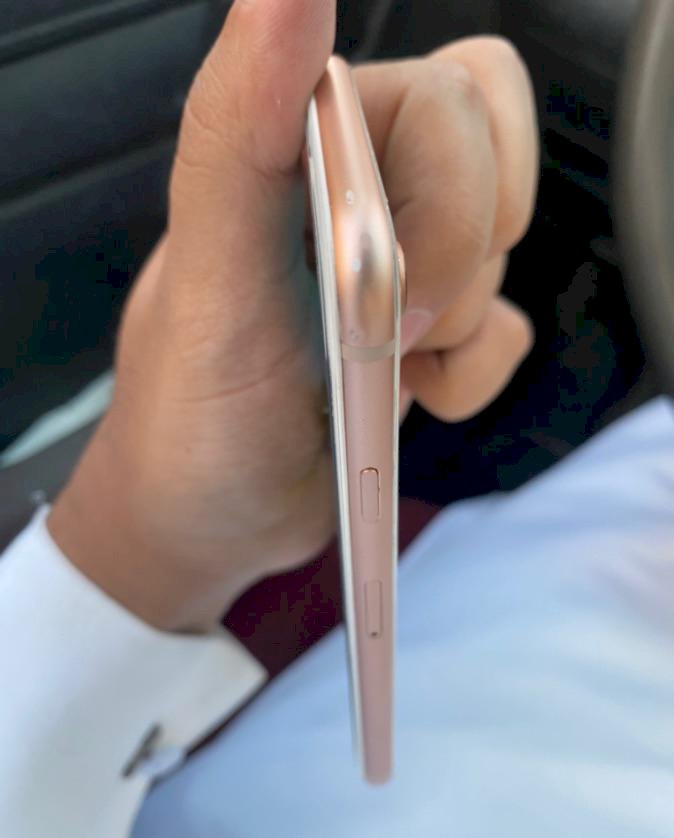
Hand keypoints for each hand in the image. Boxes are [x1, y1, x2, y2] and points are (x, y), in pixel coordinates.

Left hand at [49, 0, 537, 630]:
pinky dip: (472, 377)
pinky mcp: (434, 338)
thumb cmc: (195, 409)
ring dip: (455, 325)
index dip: (449, 182)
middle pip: (494, 167)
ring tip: (380, 366)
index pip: (450, 95)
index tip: (385, 265)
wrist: (216, 517)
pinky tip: (413, 398)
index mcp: (311, 151)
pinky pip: (509, 330)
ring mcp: (406, 269)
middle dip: (456, 259)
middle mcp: (366, 195)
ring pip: (505, 253)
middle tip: (390, 326)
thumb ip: (238, 134)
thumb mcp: (209, 278)